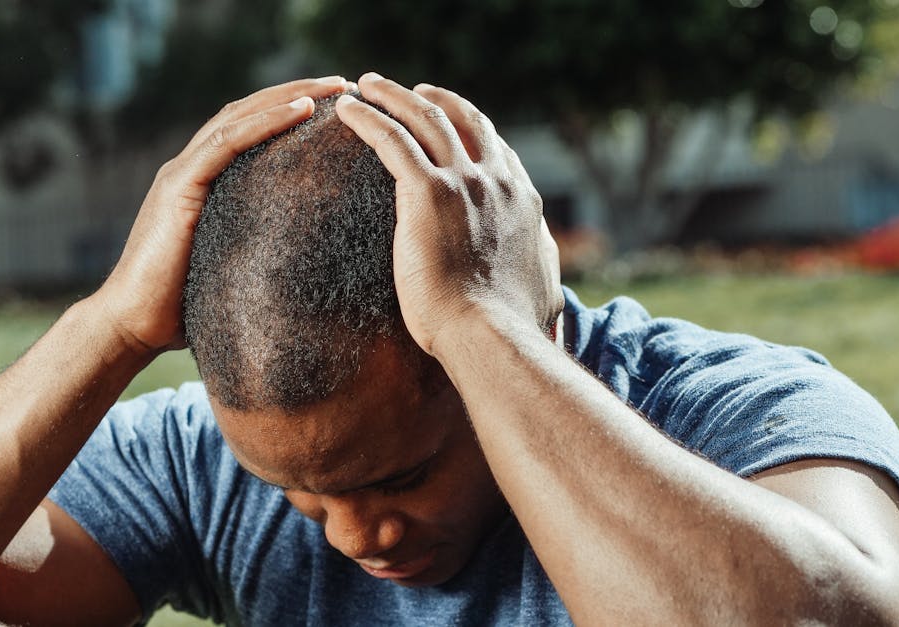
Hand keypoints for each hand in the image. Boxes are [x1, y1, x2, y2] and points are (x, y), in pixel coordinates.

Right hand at [94, 76, 352, 352]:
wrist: (132, 326)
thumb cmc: (183, 310)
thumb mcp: (231, 269)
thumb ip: (256, 253)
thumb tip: (306, 269)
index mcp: (203, 182)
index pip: (250, 130)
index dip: (289, 112)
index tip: (336, 107)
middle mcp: (191, 168)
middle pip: (248, 112)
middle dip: (297, 92)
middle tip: (344, 83)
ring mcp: (182, 174)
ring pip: (240, 116)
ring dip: (289, 96)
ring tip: (333, 87)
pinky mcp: (179, 187)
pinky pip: (227, 143)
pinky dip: (265, 122)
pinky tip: (301, 110)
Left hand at [335, 73, 562, 357]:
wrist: (491, 335)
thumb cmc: (511, 325)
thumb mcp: (544, 287)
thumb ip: (540, 269)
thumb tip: (551, 281)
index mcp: (522, 200)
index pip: (496, 149)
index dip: (473, 129)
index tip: (453, 121)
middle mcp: (495, 181)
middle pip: (462, 121)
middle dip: (436, 100)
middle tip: (413, 90)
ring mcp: (462, 182)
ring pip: (424, 118)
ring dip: (394, 95)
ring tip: (368, 84)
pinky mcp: (426, 192)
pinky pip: (391, 139)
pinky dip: (367, 118)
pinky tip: (347, 109)